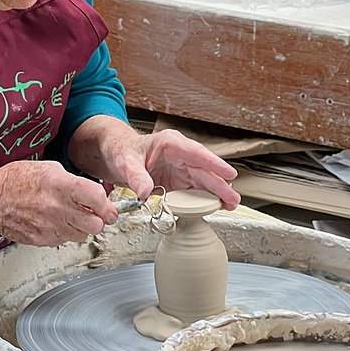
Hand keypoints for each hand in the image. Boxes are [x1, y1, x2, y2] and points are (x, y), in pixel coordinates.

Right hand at [0, 160, 117, 246]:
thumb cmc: (16, 180)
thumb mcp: (49, 168)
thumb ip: (74, 182)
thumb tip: (94, 195)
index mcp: (61, 185)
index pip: (98, 199)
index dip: (105, 203)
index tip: (106, 205)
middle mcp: (57, 208)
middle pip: (96, 224)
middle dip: (97, 219)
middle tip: (93, 213)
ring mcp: (50, 227)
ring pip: (82, 235)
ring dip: (81, 227)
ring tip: (70, 216)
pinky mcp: (42, 240)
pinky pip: (64, 240)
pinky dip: (65, 233)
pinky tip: (55, 222)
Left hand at [68, 117, 240, 210]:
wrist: (116, 154)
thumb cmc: (122, 150)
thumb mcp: (125, 161)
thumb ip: (136, 176)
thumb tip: (145, 191)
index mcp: (170, 144)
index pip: (196, 153)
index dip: (213, 164)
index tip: (228, 173)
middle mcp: (180, 155)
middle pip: (204, 170)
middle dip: (219, 184)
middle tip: (232, 198)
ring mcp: (181, 168)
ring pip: (203, 181)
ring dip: (217, 193)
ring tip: (230, 205)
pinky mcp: (178, 180)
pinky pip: (195, 189)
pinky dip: (205, 198)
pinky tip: (215, 206)